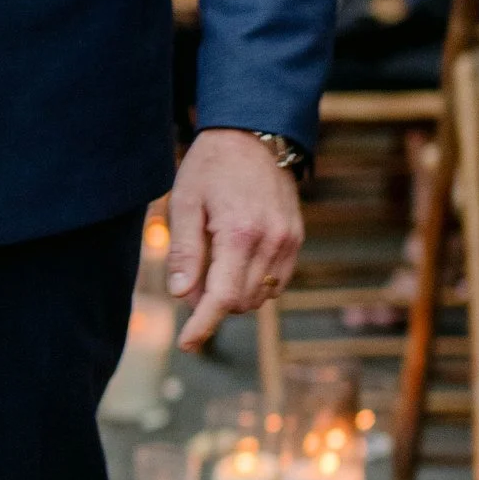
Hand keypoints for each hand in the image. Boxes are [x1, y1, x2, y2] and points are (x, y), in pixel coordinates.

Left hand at [167, 128, 303, 351]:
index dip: (204, 324)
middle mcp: (272, 240)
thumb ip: (185, 250)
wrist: (252, 135)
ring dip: (233, 294)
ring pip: (260, 295)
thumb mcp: (185, 202)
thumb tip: (182, 295)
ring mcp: (289, 240)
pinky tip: (234, 261)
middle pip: (241, 301)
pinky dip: (252, 282)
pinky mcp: (296, 238)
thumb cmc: (211, 166)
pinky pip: (276, 280)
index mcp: (240, 233)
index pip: (224, 297)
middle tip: (190, 279)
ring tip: (211, 264)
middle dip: (213, 303)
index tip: (186, 344)